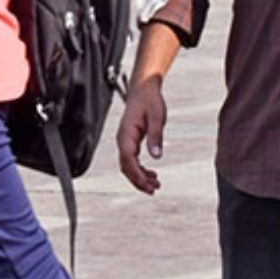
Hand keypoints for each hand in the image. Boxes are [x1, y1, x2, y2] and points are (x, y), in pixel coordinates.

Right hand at [117, 74, 166, 193]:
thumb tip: (157, 157)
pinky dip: (140, 170)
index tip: (148, 185)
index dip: (137, 174)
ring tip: (155, 185)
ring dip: (140, 177)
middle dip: (138, 181)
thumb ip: (155, 136)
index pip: (128, 159)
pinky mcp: (130, 141)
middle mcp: (123, 139)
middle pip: (126, 166)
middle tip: (154, 190)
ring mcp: (125, 141)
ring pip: (128, 166)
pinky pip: (132, 160)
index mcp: (126, 133)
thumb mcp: (156, 117)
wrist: (143, 88)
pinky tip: (152, 174)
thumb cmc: (149, 100)